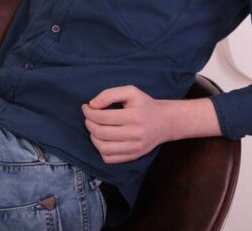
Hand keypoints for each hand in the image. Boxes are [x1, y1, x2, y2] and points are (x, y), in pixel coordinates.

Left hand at [82, 85, 220, 163]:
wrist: (165, 122)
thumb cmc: (145, 105)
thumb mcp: (131, 92)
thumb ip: (110, 94)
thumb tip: (92, 105)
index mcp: (134, 116)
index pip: (102, 117)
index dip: (89, 112)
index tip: (86, 107)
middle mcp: (135, 134)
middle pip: (101, 132)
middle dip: (88, 123)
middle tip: (88, 117)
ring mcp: (135, 148)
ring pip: (103, 148)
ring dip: (92, 137)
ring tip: (94, 128)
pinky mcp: (133, 156)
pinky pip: (109, 158)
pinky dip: (100, 150)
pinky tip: (102, 139)